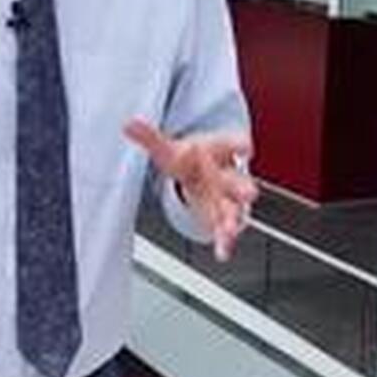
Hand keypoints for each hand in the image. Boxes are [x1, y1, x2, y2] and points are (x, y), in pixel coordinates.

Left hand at [123, 118, 257, 262]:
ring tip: (230, 230)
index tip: (246, 146)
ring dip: (233, 220)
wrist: (201, 171)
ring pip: (235, 209)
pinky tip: (222, 252)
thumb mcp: (170, 148)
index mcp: (219, 151)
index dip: (241, 144)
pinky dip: (224, 242)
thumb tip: (126, 124)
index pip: (233, 144)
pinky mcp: (222, 217)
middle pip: (239, 181)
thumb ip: (150, 137)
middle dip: (244, 188)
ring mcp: (227, 198)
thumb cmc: (190, 157)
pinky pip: (225, 230)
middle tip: (250, 193)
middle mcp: (228, 175)